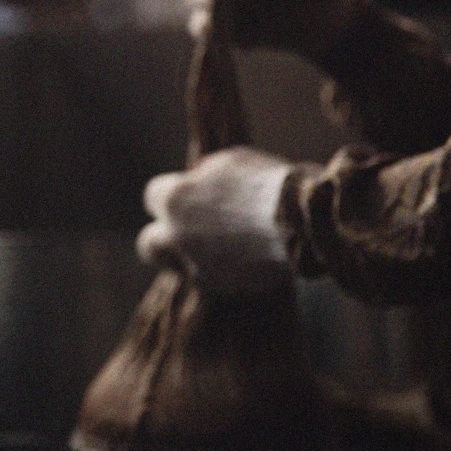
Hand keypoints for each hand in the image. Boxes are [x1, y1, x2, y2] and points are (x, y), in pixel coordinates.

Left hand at [137, 147, 293, 295]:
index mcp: (175, 198)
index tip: (187, 196)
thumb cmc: (268, 183)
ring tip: (214, 250)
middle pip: (149, 242)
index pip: (153, 196)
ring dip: (187, 259)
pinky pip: (208, 281)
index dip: (171, 195)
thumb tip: (197, 179)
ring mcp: (196, 266)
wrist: (301, 222)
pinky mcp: (220, 288)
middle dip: (163, 237)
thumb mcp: (230, 162)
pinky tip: (241, 262)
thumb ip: (205, 175)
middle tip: (185, 231)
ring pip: (176, 268)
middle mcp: (177, 235)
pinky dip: (219, 272)